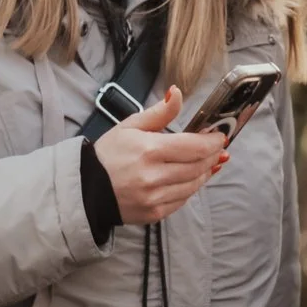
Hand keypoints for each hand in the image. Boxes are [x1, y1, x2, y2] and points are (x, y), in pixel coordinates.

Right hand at [92, 85, 227, 224]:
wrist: (86, 190)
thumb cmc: (108, 154)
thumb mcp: (130, 126)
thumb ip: (159, 112)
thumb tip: (177, 93)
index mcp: (149, 150)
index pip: (194, 146)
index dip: (213, 141)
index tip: (220, 135)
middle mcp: (154, 177)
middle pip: (199, 166)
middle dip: (212, 155)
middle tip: (217, 147)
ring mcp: (155, 198)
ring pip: (194, 184)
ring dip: (206, 172)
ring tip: (210, 161)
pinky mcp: (155, 214)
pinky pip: (183, 199)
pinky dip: (191, 187)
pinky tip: (193, 178)